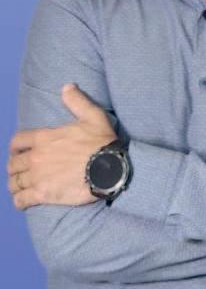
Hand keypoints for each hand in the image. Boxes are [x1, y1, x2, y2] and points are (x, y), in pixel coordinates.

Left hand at [7, 83, 116, 209]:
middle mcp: (36, 157)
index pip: (17, 142)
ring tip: (20, 188)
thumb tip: (67, 86)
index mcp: (44, 138)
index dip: (15, 147)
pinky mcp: (43, 194)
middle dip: (15, 167)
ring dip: (15, 184)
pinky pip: (21, 200)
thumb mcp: (92, 116)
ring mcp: (37, 177)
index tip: (17, 152)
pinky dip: (19, 201)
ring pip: (14, 183)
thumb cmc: (101, 142)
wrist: (109, 168)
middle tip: (21, 171)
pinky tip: (23, 201)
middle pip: (12, 164)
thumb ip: (77, 101)